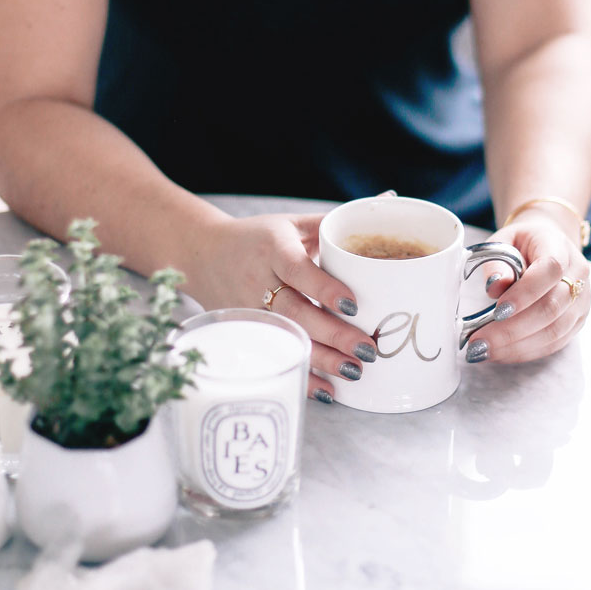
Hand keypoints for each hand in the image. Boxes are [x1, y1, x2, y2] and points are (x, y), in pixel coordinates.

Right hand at [188, 211, 377, 400]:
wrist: (202, 253)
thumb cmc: (259, 238)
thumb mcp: (291, 223)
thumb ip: (333, 222)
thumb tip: (388, 199)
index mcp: (273, 248)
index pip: (298, 270)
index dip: (324, 289)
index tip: (354, 305)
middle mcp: (257, 280)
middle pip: (295, 312)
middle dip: (332, 334)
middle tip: (366, 350)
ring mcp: (248, 310)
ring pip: (286, 339)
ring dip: (321, 359)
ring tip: (354, 371)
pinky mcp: (243, 333)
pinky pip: (275, 358)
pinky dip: (301, 376)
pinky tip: (327, 390)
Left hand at [465, 213, 590, 364]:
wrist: (549, 245)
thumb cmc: (522, 244)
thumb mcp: (503, 241)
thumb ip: (497, 262)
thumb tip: (495, 287)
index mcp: (560, 247)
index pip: (551, 270)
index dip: (525, 293)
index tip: (497, 310)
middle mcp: (578, 275)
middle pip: (552, 308)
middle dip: (512, 330)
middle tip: (478, 341)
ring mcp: (582, 301)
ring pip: (554, 331)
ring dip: (516, 346)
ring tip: (483, 351)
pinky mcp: (577, 322)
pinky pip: (554, 343)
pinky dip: (525, 352)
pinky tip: (500, 353)